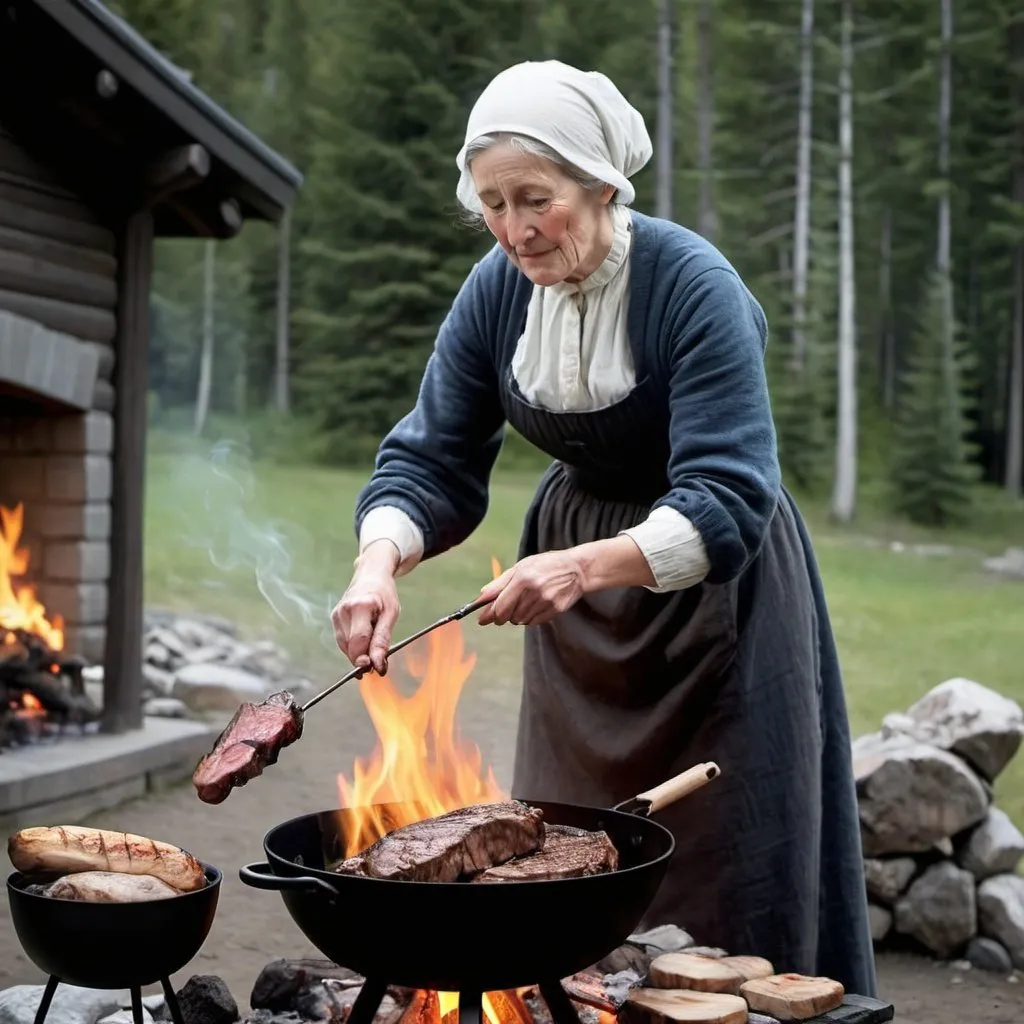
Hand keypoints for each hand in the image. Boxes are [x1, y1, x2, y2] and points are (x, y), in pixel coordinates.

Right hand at [331, 542, 400, 673]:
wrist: (371, 574)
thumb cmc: (384, 593)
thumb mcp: (391, 614)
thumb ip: (383, 639)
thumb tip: (378, 664)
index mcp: (361, 606)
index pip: (359, 641)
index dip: (366, 659)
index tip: (377, 669)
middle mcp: (344, 610)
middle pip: (350, 646)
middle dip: (363, 659)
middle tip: (378, 664)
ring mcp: (336, 614)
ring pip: (345, 646)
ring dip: (358, 654)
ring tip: (372, 650)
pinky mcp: (334, 617)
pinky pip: (342, 640)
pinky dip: (353, 646)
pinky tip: (364, 642)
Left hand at [476, 550, 585, 626]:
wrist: (577, 569)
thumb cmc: (545, 565)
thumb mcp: (521, 566)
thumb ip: (500, 582)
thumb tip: (482, 596)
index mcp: (523, 578)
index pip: (500, 605)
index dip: (489, 615)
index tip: (483, 619)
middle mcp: (534, 591)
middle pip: (508, 616)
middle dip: (502, 616)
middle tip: (504, 611)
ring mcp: (546, 602)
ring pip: (520, 620)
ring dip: (517, 616)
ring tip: (525, 603)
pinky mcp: (556, 610)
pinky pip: (534, 622)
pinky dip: (529, 618)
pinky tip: (535, 606)